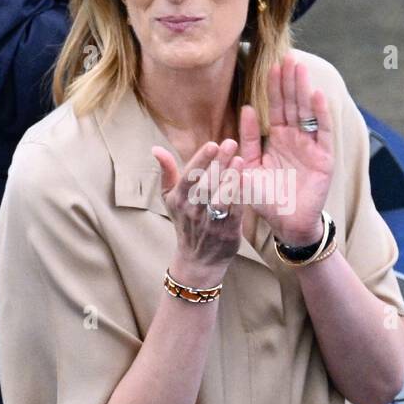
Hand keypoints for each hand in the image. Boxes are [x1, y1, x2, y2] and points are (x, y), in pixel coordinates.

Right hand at [151, 139, 243, 285]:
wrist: (197, 260)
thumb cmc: (185, 221)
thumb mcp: (171, 198)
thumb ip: (167, 172)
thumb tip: (156, 149)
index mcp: (179, 200)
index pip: (188, 177)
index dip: (200, 160)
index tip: (212, 144)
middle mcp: (193, 211)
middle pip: (206, 184)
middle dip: (219, 162)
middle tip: (231, 143)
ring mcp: (210, 222)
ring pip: (219, 199)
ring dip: (230, 180)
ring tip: (239, 161)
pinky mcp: (227, 232)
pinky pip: (235, 213)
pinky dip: (240, 198)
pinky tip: (247, 181)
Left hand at [238, 54, 333, 245]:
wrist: (286, 224)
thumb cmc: (266, 199)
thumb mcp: (249, 168)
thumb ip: (246, 141)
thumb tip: (245, 110)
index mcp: (276, 139)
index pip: (274, 107)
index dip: (272, 88)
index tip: (269, 65)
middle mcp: (294, 138)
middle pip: (291, 104)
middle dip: (288, 80)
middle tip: (286, 55)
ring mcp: (310, 146)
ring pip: (306, 111)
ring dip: (303, 89)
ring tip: (299, 67)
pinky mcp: (323, 157)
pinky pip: (321, 131)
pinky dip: (319, 113)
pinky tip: (315, 94)